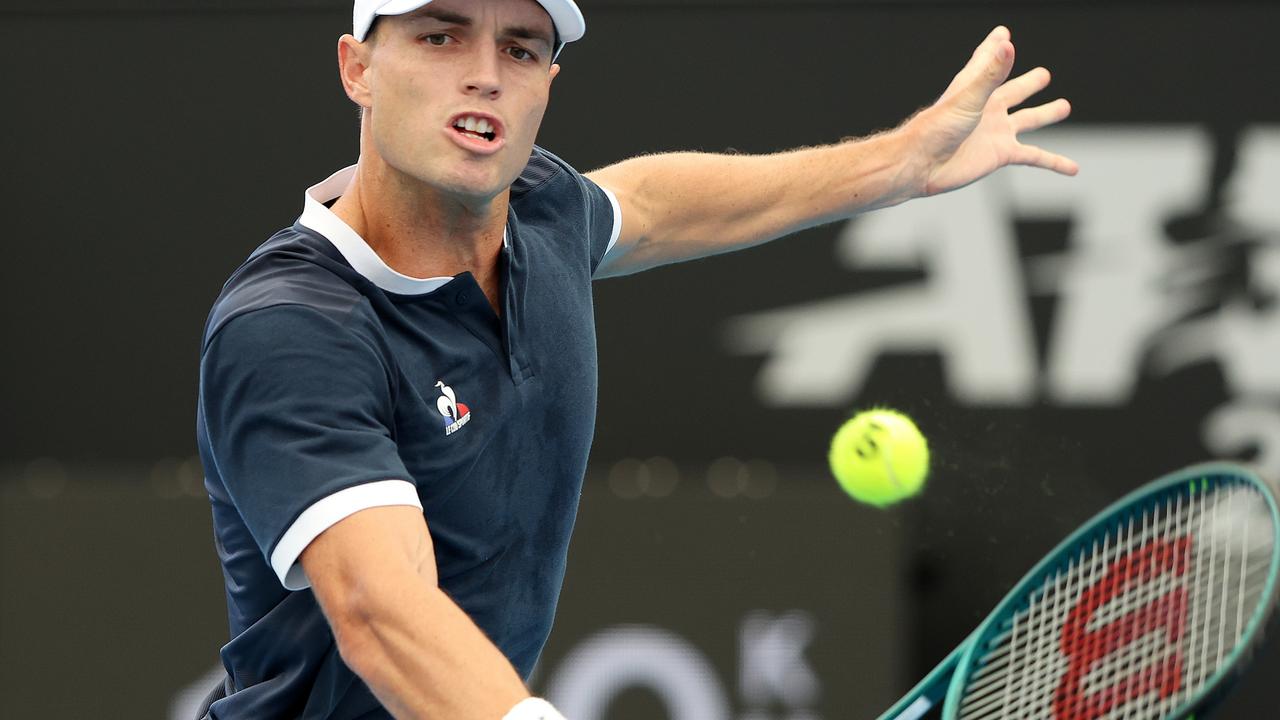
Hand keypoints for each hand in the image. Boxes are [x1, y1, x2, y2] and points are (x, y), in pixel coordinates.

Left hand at [908, 26, 1077, 196]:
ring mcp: (996, 132)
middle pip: (1014, 91)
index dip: (996, 46)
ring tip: (1064, 106)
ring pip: (1029, 120)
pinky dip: (1055, 161)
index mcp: (977, 87)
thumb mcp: (968, 97)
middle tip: (1043, 75)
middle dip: (1028, 83)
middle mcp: (988, 108)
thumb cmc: (938, 128)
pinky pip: (1036, 156)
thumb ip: (991, 73)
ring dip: (1046, 114)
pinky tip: (1073, 168)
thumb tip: (1008, 45)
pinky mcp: (1001, 154)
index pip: (988, 60)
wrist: (923, 165)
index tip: (1002, 33)